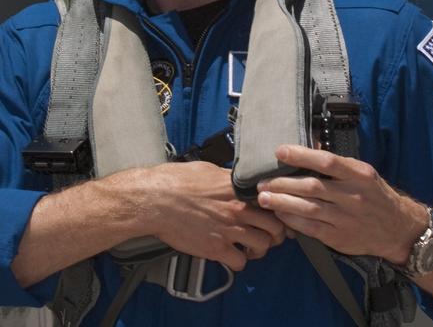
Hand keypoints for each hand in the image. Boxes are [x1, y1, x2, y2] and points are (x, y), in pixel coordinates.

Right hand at [111, 161, 286, 269]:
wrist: (154, 201)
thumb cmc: (174, 182)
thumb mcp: (206, 170)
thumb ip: (226, 177)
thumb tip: (234, 180)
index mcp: (237, 188)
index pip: (272, 200)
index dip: (277, 208)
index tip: (276, 214)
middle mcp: (238, 209)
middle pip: (275, 227)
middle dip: (275, 233)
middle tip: (268, 235)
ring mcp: (228, 230)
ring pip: (263, 246)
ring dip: (259, 249)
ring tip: (251, 247)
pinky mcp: (216, 248)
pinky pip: (240, 262)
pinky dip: (239, 262)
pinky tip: (232, 256)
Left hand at [255, 144, 423, 261]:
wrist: (398, 229)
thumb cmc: (375, 196)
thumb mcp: (363, 173)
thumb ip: (339, 164)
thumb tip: (310, 147)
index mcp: (359, 174)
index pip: (327, 161)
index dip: (301, 155)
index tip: (280, 151)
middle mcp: (353, 196)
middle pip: (312, 187)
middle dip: (283, 183)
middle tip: (262, 181)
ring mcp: (345, 218)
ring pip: (308, 208)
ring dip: (282, 202)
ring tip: (263, 197)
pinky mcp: (339, 237)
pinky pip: (310, 228)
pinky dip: (292, 220)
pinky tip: (279, 214)